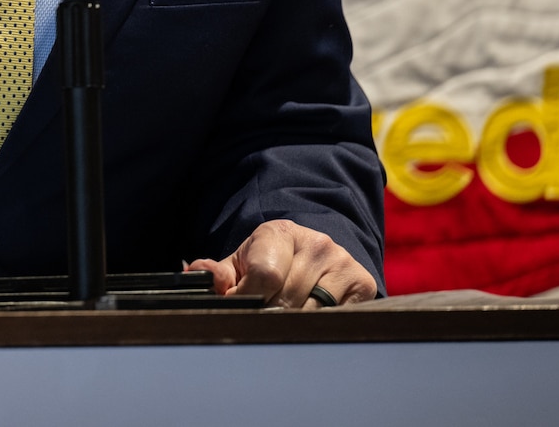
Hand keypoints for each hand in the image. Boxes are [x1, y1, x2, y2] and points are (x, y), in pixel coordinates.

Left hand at [187, 220, 377, 308]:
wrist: (313, 254)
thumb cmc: (270, 261)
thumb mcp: (241, 263)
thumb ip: (218, 273)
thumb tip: (195, 272)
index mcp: (279, 232)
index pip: (265, 276)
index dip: (248, 300)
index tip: (240, 309)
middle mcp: (316, 243)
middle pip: (287, 299)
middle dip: (267, 315)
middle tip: (259, 321)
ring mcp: (342, 262)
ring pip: (312, 313)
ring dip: (293, 325)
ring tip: (282, 322)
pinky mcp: (363, 284)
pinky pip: (336, 318)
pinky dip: (319, 327)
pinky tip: (309, 323)